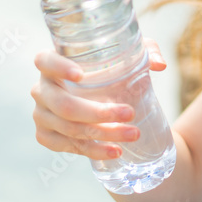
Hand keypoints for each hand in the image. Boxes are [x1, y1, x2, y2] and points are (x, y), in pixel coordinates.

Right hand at [30, 37, 167, 159]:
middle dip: (98, 113)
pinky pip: (67, 146)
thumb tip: (160, 65)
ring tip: (134, 134)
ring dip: (103, 134)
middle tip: (130, 114)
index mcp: (52, 62)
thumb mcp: (129, 55)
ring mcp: (41, 114)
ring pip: (69, 128)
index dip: (58, 67)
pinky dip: (93, 150)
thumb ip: (146, 51)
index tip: (81, 75)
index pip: (44, 61)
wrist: (102, 97)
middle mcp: (42, 88)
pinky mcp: (46, 135)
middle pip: (64, 105)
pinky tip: (115, 150)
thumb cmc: (111, 68)